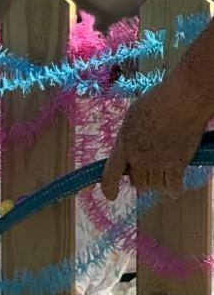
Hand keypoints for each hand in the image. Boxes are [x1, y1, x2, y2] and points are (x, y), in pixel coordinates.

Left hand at [101, 76, 208, 199]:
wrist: (185, 97)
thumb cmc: (158, 99)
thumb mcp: (132, 116)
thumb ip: (128, 135)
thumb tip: (128, 148)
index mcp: (124, 145)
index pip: (110, 175)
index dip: (109, 188)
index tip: (112, 196)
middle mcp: (138, 158)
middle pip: (137, 182)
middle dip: (140, 178)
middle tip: (148, 171)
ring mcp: (158, 163)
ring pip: (154, 185)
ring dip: (157, 183)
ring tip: (162, 175)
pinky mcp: (178, 164)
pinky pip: (172, 185)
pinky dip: (173, 189)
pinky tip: (174, 190)